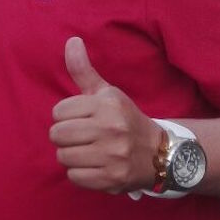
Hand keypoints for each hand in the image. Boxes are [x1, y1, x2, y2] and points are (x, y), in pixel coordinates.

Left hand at [49, 36, 161, 193]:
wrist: (162, 154)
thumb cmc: (123, 119)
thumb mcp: (106, 93)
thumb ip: (83, 70)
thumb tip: (71, 40)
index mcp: (107, 104)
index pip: (58, 112)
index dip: (65, 117)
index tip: (81, 119)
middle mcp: (112, 128)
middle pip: (57, 135)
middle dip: (65, 137)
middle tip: (83, 137)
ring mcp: (114, 155)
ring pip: (63, 157)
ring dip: (72, 156)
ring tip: (90, 152)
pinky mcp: (113, 178)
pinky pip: (74, 177)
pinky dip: (80, 174)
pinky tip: (96, 166)